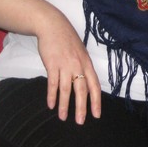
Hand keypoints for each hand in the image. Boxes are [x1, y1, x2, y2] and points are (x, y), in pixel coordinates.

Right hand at [36, 10, 101, 124]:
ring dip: (64, 105)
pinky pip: (52, 84)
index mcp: (87, 63)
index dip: (96, 101)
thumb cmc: (67, 39)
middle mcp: (78, 65)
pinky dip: (51, 96)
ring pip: (65, 90)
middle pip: (81, 90)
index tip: (96, 114)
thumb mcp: (80, 51)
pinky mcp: (52, 64)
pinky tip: (51, 105)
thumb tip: (86, 83)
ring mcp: (64, 65)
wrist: (52, 25)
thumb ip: (83, 66)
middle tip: (80, 121)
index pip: (94, 85)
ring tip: (63, 117)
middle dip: (81, 108)